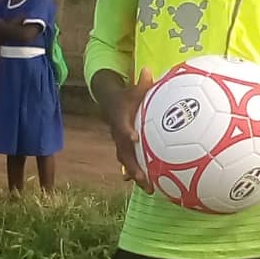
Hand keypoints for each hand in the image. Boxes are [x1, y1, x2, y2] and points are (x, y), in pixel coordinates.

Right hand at [103, 68, 153, 192]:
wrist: (110, 102)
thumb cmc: (126, 95)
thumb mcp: (133, 88)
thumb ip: (142, 82)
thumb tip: (149, 69)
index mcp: (120, 120)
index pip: (122, 127)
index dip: (127, 133)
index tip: (134, 139)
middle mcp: (118, 135)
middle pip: (124, 153)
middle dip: (133, 167)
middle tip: (145, 179)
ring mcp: (120, 143)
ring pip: (127, 162)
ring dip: (136, 176)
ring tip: (150, 189)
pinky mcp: (124, 148)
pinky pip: (130, 162)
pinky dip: (138, 174)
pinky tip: (149, 187)